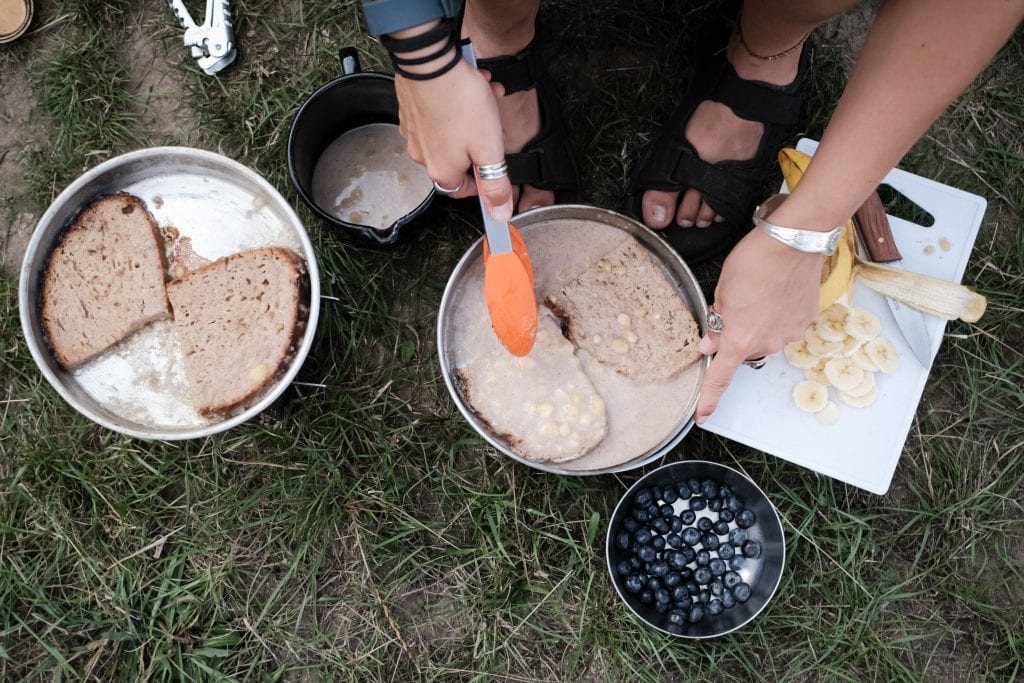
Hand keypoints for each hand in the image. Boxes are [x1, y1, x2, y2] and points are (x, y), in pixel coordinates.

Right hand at [396, 60, 513, 220]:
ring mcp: (415, 131)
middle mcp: (423, 155)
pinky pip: (440, 113)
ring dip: (475, 117)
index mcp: (442, 171)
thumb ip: (495, 185)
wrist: (430, 62)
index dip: (484, 180)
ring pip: (454, 132)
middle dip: (484, 140)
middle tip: (495, 123)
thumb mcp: (489, 150)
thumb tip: (500, 214)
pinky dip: (458, 104)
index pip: (464, 189)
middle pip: (461, 158)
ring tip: (487, 96)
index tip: (496, 167)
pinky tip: (470, 86)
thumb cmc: (460, 104)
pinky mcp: (412, 110)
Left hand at [695, 229, 822, 422]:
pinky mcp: (805, 321)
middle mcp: (766, 343)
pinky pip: (785, 326)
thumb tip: (710, 342)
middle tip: (736, 306)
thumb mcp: (722, 291)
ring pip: (766, 337)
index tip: (702, 414)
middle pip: (744, 350)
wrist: (793, 242)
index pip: (720, 377)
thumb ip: (717, 323)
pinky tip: (776, 292)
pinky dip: (778, 315)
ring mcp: (789, 334)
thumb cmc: (754, 261)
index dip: (709, 398)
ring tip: (759, 293)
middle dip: (737, 335)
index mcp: (739, 339)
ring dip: (759, 323)